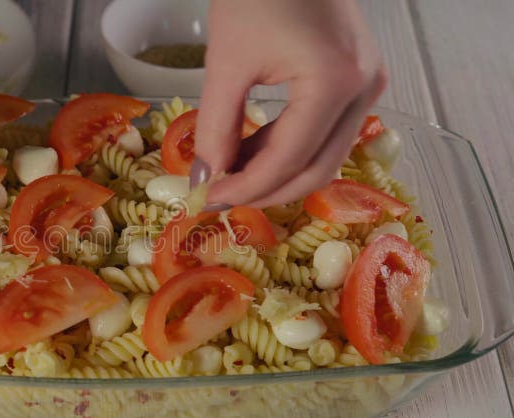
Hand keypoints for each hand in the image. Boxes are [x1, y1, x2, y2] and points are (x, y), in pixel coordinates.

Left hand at [195, 0, 385, 207]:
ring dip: (277, 172)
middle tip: (221, 196)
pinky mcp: (358, 79)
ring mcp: (367, 84)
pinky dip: (290, 148)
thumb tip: (206, 177)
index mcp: (335, 83)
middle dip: (266, 190)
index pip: (290, 160)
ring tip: (230, 172)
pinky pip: (327, 132)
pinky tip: (253, 150)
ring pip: (325, 155)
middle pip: (318, 169)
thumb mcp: (227, 61)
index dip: (247, 188)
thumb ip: (216, 126)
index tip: (210, 199)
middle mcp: (363, 90)